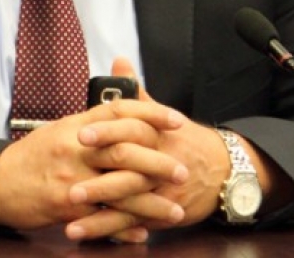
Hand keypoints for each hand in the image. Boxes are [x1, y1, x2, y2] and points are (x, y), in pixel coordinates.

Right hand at [0, 99, 185, 238]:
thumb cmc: (31, 157)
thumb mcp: (60, 131)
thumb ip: (92, 126)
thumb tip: (123, 116)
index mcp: (76, 125)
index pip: (119, 110)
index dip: (150, 113)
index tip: (176, 120)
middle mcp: (75, 148)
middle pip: (124, 150)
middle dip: (158, 161)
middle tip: (182, 170)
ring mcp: (70, 178)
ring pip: (118, 188)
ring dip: (150, 202)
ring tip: (173, 210)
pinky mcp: (64, 206)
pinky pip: (101, 217)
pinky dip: (124, 226)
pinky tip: (142, 232)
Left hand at [66, 58, 228, 239]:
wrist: (224, 171)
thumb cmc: (184, 140)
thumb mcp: (162, 114)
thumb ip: (135, 92)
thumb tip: (119, 62)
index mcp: (156, 134)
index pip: (130, 129)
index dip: (105, 132)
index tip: (80, 134)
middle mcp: (159, 162)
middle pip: (128, 168)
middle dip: (97, 179)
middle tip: (69, 185)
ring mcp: (160, 190)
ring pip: (127, 201)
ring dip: (97, 211)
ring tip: (69, 215)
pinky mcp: (160, 213)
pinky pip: (132, 223)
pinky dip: (108, 230)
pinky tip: (84, 231)